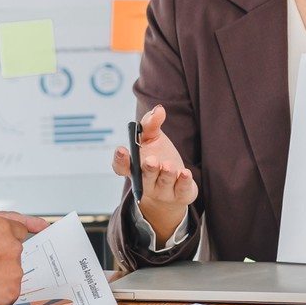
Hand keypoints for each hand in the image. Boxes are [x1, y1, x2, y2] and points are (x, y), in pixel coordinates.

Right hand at [0, 214, 35, 304]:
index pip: (19, 230)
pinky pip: (10, 290)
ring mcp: (14, 270)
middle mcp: (12, 247)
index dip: (7, 237)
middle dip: (2, 256)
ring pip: (13, 271)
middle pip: (15, 251)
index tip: (1, 244)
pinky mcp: (11, 291)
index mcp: (1, 227)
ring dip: (1, 273)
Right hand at [110, 104, 197, 242]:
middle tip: (151, 160)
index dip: (120, 160)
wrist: (174, 185)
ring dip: (166, 174)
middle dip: (148, 169)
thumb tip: (158, 110)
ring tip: (168, 165)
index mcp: (134, 167)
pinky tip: (185, 173)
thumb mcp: (153, 139)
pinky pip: (181, 190)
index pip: (121, 167)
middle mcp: (146, 182)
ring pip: (163, 183)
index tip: (121, 149)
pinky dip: (183, 181)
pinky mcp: (180, 194)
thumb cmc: (159, 157)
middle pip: (144, 178)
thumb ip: (151, 124)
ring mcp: (163, 191)